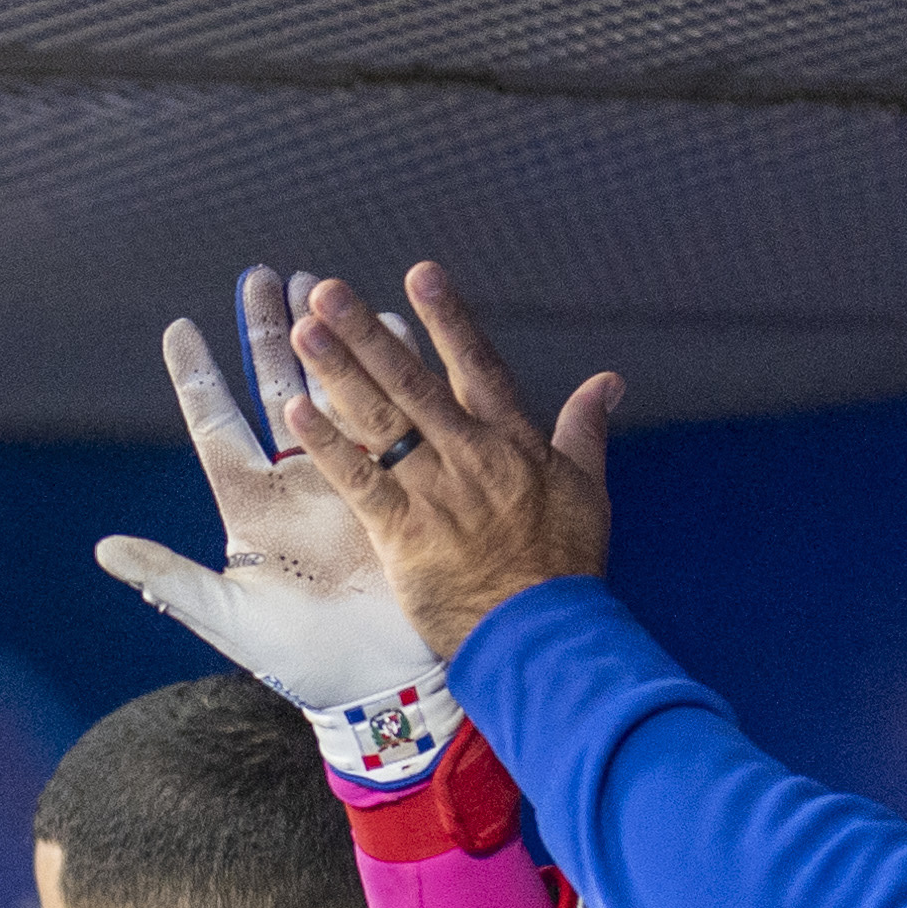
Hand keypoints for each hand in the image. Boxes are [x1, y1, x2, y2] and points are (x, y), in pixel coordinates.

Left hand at [95, 269, 436, 710]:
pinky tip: (391, 325)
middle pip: (278, 389)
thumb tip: (104, 549)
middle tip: (265, 275)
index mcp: (249, 504)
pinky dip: (390, 371)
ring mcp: (348, 478)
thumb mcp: (228, 618)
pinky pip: (392, 416)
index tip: (179, 328)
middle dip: (270, 333)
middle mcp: (296, 482)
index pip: (215, 425)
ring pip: (334, 389)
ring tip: (322, 284)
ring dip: (329, 336)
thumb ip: (169, 578)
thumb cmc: (298, 663)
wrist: (381, 688)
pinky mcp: (397, 486)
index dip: (198, 377)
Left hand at [279, 262, 618, 659]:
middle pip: (413, 381)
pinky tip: (298, 410)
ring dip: (339, 373)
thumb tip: (608, 381)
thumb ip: (585, 429)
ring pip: (381, 421)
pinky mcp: (404, 534)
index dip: (448, 319)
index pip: (478, 365)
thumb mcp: (587, 488)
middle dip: (369, 332)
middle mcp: (470, 457)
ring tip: (305, 330)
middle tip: (328, 291)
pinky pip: (360, 480)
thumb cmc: (563, 566)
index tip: (420, 274)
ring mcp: (435, 493)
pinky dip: (329, 445)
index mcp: (513, 443)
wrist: (542, 633)